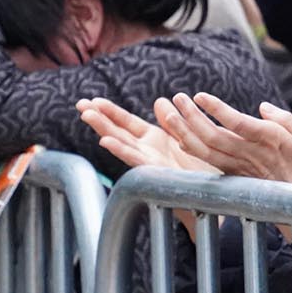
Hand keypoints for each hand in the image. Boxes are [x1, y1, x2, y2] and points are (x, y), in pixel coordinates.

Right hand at [75, 98, 217, 174]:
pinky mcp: (154, 171)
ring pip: (121, 142)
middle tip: (80, 104)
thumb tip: (159, 100)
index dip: (111, 111)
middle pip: (118, 130)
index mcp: (153, 139)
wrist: (212, 192)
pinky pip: (135, 159)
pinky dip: (120, 150)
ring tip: (86, 115)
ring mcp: (148, 161)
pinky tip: (105, 141)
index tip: (94, 100)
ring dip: (103, 129)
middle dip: (99, 117)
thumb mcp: (185, 135)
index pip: (126, 122)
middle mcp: (146, 150)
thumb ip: (170, 120)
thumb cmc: (200, 167)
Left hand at [155, 93, 291, 189]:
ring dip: (186, 133)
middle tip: (177, 98)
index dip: (218, 111)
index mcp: (271, 141)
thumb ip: (284, 120)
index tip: (200, 96)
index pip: (239, 124)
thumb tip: (262, 107)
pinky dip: (193, 149)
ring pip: (207, 151)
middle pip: (215, 137)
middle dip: (193, 118)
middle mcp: (252, 155)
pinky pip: (209, 162)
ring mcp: (241, 168)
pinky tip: (180, 136)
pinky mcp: (235, 176)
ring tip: (169, 114)